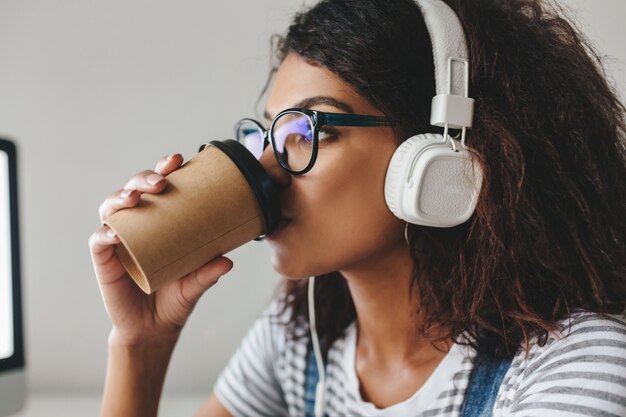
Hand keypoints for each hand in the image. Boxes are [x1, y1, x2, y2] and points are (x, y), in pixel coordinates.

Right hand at [88, 154, 232, 346]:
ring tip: (134, 200)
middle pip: (133, 190)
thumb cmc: (176, 297)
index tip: (178, 160)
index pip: (159, 187)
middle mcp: (137, 225)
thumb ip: (209, 273)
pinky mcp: (105, 261)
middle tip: (160, 181)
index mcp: (160, 221)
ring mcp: (119, 241)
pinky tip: (113, 233)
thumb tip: (228, 260)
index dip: (164, 169)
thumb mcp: (196, 283)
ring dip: (120, 198)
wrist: (155, 328)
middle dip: (143, 179)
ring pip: (111, 208)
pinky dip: (103, 234)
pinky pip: (98, 242)